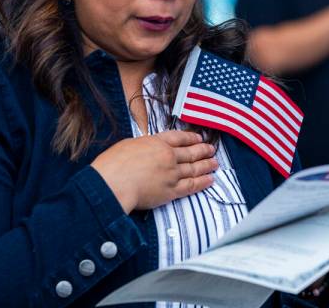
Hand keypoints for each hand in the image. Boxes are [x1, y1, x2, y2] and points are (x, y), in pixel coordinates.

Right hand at [91, 130, 217, 213]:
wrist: (114, 182)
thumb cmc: (114, 163)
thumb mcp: (128, 144)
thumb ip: (143, 145)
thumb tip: (148, 148)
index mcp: (156, 142)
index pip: (179, 138)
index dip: (191, 138)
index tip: (199, 138)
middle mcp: (168, 156)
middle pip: (190, 152)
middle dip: (203, 151)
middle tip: (211, 150)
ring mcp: (172, 173)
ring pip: (194, 168)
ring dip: (206, 165)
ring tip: (214, 163)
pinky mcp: (171, 191)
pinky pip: (191, 186)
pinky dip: (203, 182)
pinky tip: (210, 180)